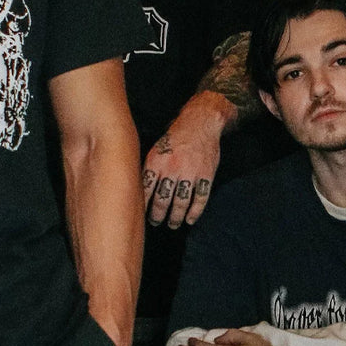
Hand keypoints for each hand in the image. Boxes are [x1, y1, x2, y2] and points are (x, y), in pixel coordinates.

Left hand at [143, 92, 232, 227]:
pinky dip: (195, 212)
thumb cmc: (176, 134)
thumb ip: (150, 167)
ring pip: (180, 203)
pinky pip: (200, 199)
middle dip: (157, 215)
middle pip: (162, 200)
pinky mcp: (206, 175)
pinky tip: (190, 219)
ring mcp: (190, 173)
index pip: (145, 190)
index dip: (142, 206)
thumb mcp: (156, 147)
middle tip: (155, 222)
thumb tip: (139, 188)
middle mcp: (172, 168)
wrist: (201, 121)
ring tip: (172, 224)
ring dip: (175, 217)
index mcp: (156, 161)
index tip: (139, 215)